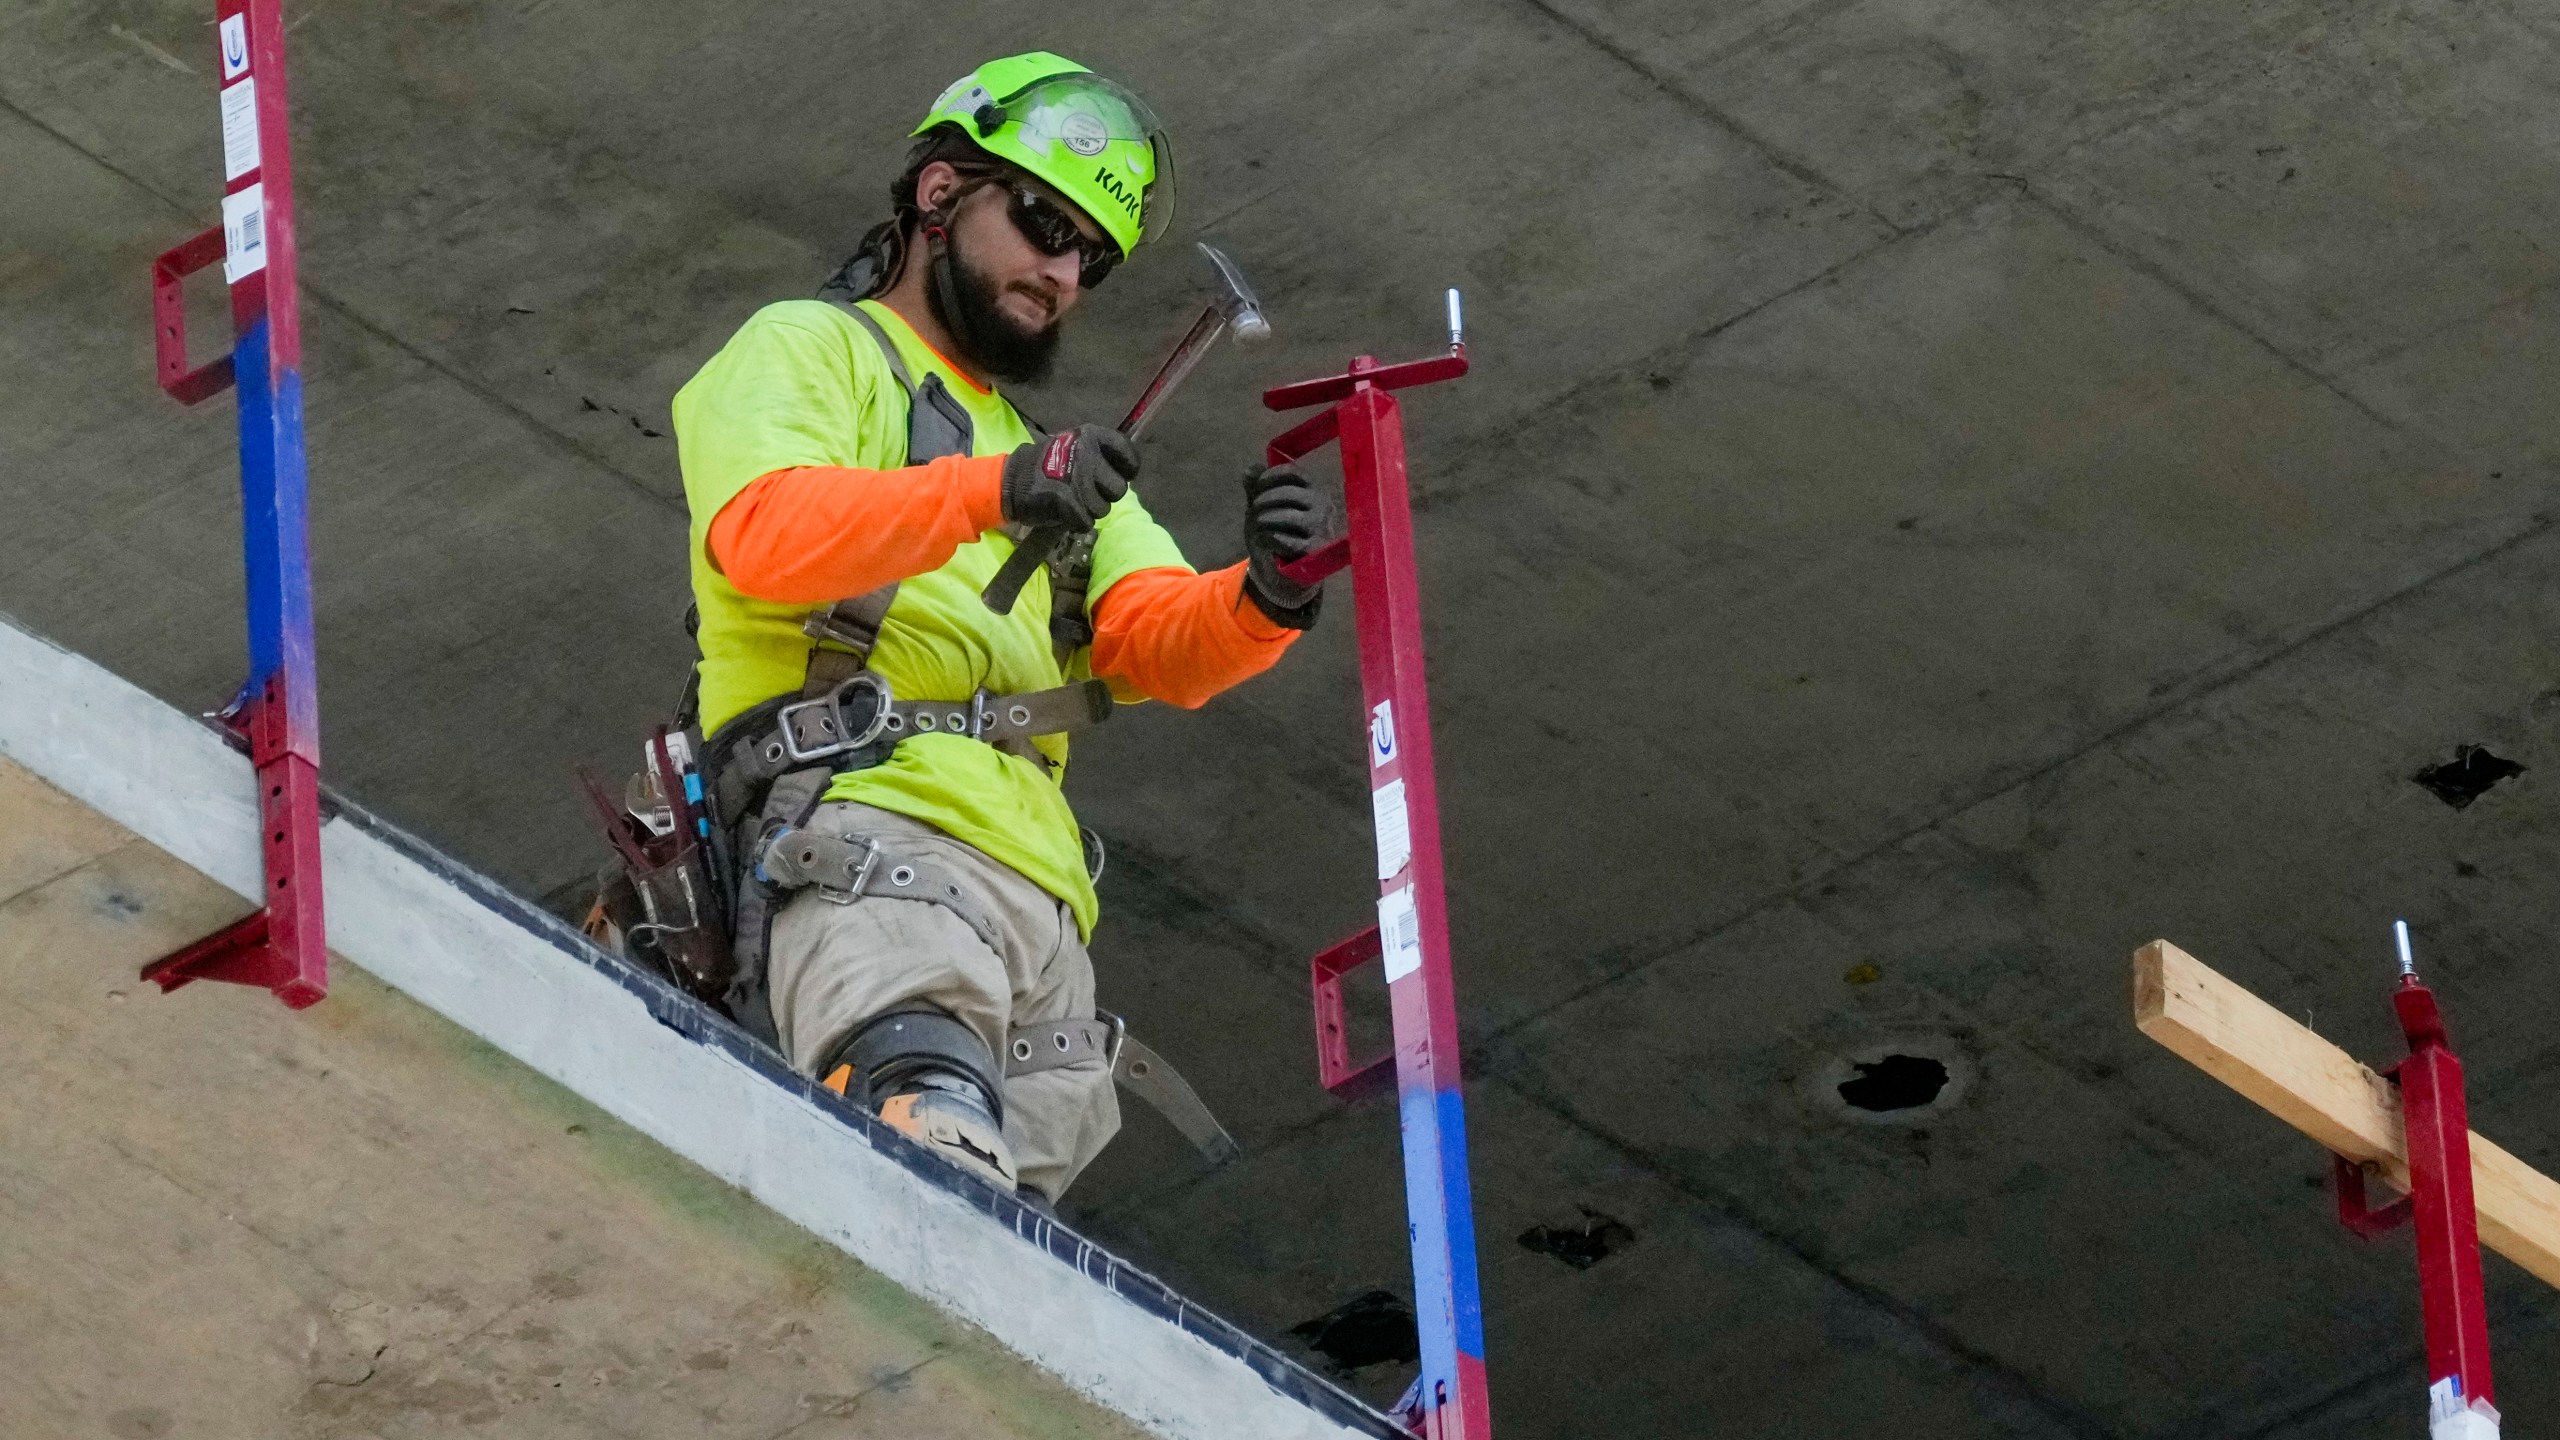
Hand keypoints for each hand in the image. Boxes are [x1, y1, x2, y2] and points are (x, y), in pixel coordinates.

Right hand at [1002, 426, 1137, 531]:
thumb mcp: (1073, 446)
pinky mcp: (1067, 501)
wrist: (1009, 481)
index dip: (1129, 468)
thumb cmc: (1045, 465)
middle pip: (1118, 488)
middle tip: (1087, 493)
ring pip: (1103, 508)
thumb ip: (1099, 454)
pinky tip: (1063, 512)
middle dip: (1105, 496)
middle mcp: (1087, 454)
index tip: (1121, 474)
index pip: (1127, 452)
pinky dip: (1076, 522)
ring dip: (1089, 510)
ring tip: (1071, 502)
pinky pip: (1086, 521)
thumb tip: (1124, 471)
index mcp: (1090, 436)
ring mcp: (1078, 478)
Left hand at [1241, 463, 1327, 627]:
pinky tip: (1265, 541)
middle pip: (1286, 493)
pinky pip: (1284, 539)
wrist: (1282, 573)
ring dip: (1264, 520)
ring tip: (1258, 528)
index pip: (1292, 472)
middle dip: (1262, 501)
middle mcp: (1323, 506)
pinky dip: (1268, 539)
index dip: (1268, 478)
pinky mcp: (1315, 550)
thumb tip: (1249, 470)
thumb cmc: (1275, 534)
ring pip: (1285, 516)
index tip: (1256, 489)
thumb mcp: (1262, 508)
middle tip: (1254, 512)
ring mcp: (1322, 528)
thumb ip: (1255, 488)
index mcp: (1312, 491)